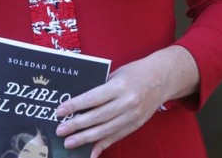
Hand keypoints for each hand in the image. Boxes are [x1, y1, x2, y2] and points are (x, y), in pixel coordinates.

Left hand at [54, 45, 198, 157]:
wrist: (162, 79)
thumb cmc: (135, 73)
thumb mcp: (116, 74)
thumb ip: (101, 88)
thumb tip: (79, 104)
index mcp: (120, 86)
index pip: (93, 98)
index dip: (75, 105)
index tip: (60, 111)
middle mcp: (126, 103)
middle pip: (97, 117)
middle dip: (76, 125)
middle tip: (60, 130)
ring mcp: (132, 116)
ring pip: (105, 131)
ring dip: (85, 138)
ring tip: (69, 142)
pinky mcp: (135, 126)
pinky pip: (116, 137)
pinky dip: (102, 146)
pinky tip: (90, 153)